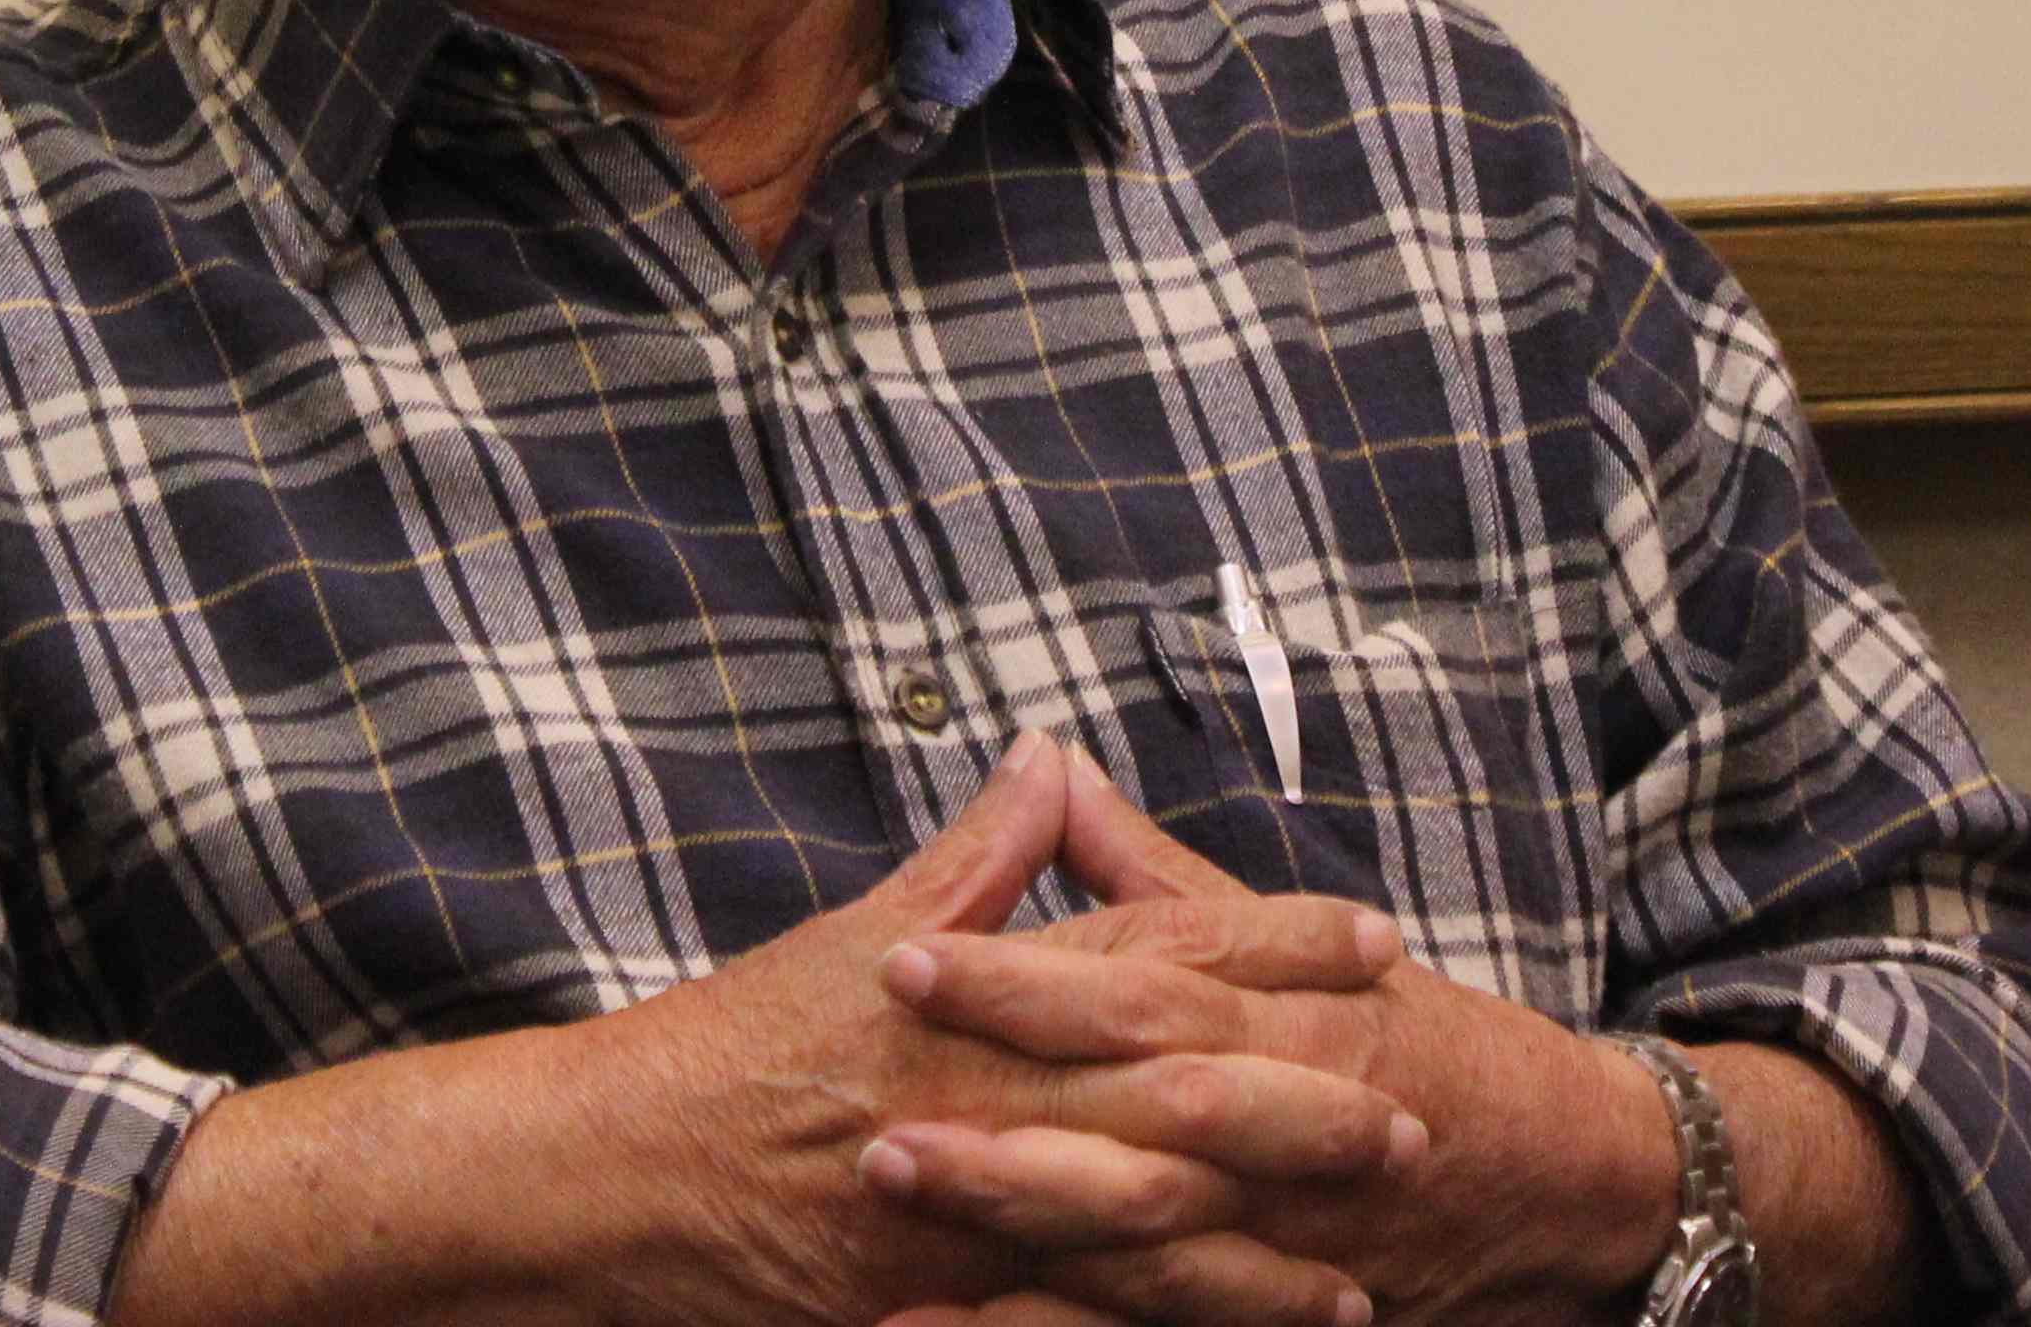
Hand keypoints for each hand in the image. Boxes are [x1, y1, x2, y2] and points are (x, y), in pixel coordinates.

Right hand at [556, 731, 1410, 1326]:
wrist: (613, 1168)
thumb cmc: (731, 1044)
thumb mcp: (856, 933)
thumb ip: (972, 857)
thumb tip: (1049, 759)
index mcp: (978, 984)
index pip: (1153, 947)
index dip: (1272, 941)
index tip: (1374, 937)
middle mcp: (989, 1085)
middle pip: (1178, 1086)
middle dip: (1305, 1099)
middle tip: (1417, 1108)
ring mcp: (972, 1198)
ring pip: (1150, 1220)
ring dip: (1264, 1242)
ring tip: (1363, 1260)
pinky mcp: (946, 1293)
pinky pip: (1081, 1317)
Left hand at [860, 759, 1678, 1326]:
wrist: (1579, 1171)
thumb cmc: (1426, 1040)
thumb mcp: (1308, 947)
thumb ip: (1166, 878)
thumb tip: (1056, 774)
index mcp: (1287, 1013)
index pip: (1137, 989)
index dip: (1019, 982)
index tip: (901, 960)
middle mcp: (1289, 1123)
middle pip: (1134, 1122)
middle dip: (1004, 1123)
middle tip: (873, 1120)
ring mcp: (1293, 1235)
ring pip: (1150, 1244)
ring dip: (1026, 1238)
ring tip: (905, 1225)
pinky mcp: (1295, 1308)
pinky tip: (962, 1324)